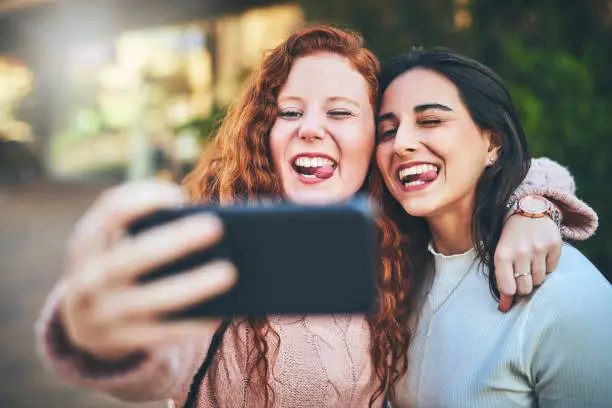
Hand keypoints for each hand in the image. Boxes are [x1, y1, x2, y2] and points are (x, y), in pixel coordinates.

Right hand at [60, 181, 236, 359]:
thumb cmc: (116, 266)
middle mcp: (88, 277)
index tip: (178, 196)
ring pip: (150, 300)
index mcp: (87, 242)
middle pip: (134, 256)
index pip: (111, 211)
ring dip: (191, 286)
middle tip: (216, 226)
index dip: (144, 199)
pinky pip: (160, 334)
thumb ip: (144, 224)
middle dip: (175, 240)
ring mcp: (102, 314)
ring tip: (230, 272)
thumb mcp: (112, 242)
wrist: (82, 324)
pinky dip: (190, 324)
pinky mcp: (121, 341)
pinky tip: (220, 313)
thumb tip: (205, 220)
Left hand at [494, 214, 561, 311]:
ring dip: (535, 276)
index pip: (508, 287)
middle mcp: (521, 251)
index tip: (511, 286)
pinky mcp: (554, 245)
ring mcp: (539, 248)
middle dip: (524, 286)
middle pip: (525, 287)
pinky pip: (551, 270)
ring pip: (540, 280)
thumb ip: (502, 282)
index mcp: (502, 254)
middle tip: (522, 274)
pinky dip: (546, 267)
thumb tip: (504, 309)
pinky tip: (540, 256)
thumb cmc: (510, 238)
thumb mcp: (501, 256)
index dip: (510, 292)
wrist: (528, 211)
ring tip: (530, 263)